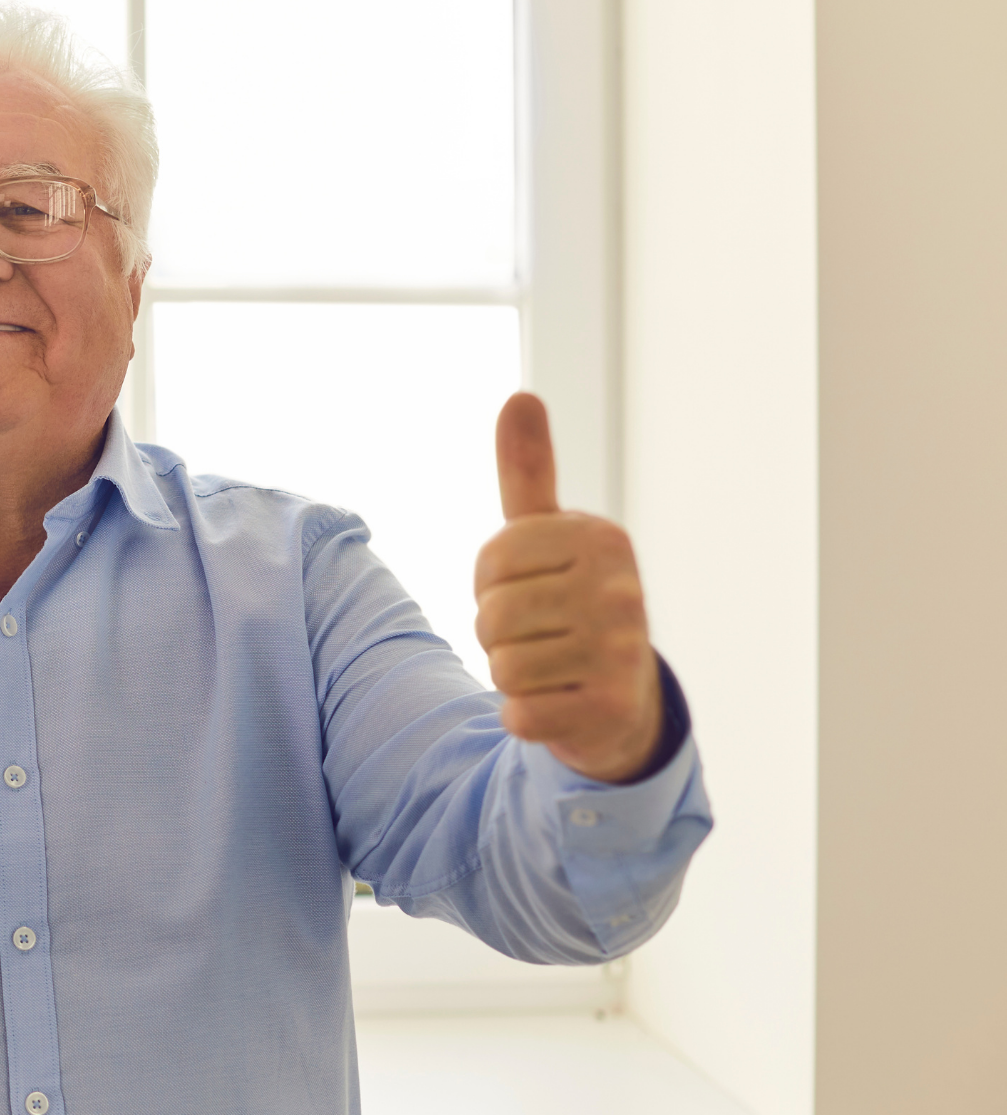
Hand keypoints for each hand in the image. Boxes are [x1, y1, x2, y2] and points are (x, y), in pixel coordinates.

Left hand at [474, 393, 662, 781]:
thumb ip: (529, 472)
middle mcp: (622, 591)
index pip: (491, 562)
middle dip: (499, 634)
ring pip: (503, 666)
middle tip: (542, 636)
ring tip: (552, 667)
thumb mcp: (548, 535)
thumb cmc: (571, 604)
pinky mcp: (610, 711)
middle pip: (492, 616)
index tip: (528, 589)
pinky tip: (561, 705)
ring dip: (514, 675)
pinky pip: (520, 715)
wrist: (622, 701)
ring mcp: (622, 652)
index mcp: (602, 540)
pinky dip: (526, 717)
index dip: (491, 584)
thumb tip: (519, 396)